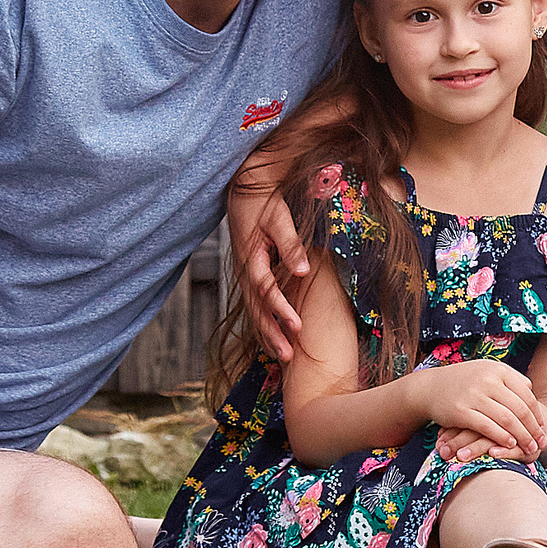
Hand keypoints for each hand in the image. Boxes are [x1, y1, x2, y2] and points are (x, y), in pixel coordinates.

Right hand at [230, 173, 308, 362]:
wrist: (246, 190)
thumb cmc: (264, 203)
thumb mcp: (278, 219)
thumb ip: (290, 245)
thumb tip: (302, 270)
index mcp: (251, 258)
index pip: (266, 290)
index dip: (281, 309)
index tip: (297, 327)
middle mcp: (244, 271)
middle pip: (257, 309)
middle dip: (272, 334)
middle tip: (288, 357)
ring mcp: (244, 274)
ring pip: (254, 310)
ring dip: (267, 334)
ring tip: (282, 356)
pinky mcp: (248, 275)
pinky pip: (254, 304)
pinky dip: (263, 322)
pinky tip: (273, 338)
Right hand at [410, 359, 543, 459]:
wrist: (430, 388)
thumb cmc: (463, 382)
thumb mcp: (486, 371)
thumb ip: (508, 378)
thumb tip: (530, 388)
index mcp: (498, 370)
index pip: (527, 395)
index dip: (537, 415)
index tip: (543, 429)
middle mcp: (488, 381)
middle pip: (520, 409)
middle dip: (533, 429)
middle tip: (541, 442)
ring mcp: (474, 395)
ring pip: (506, 419)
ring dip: (522, 436)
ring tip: (529, 448)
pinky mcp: (462, 411)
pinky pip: (488, 427)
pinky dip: (502, 437)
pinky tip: (510, 445)